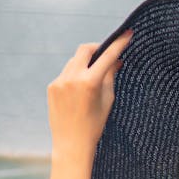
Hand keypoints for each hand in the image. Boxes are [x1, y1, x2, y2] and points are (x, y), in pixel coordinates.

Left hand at [47, 29, 133, 158]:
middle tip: (106, 55)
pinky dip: (75, 76)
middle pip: (85, 49)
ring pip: (74, 61)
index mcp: (90, 83)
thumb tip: (116, 61)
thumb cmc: (94, 125)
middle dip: (97, 49)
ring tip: (93, 79)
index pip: (107, 56)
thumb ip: (110, 77)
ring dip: (85, 64)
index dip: (118, 44)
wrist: (72, 144)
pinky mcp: (52, 86)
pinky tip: (80, 92)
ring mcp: (60, 81)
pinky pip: (66, 73)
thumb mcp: (107, 101)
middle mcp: (72, 78)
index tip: (127, 34)